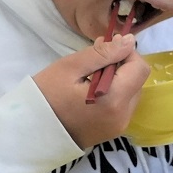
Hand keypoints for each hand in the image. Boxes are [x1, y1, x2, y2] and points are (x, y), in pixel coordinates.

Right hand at [33, 35, 149, 149]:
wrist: (32, 131)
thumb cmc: (46, 96)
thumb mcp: (71, 67)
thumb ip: (103, 53)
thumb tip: (130, 41)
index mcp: (115, 99)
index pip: (140, 68)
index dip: (127, 53)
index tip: (106, 48)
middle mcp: (123, 115)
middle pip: (138, 81)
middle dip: (121, 66)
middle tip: (94, 61)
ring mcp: (119, 126)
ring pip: (132, 93)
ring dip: (118, 80)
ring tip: (90, 78)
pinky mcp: (113, 131)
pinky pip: (123, 106)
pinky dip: (114, 94)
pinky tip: (92, 93)